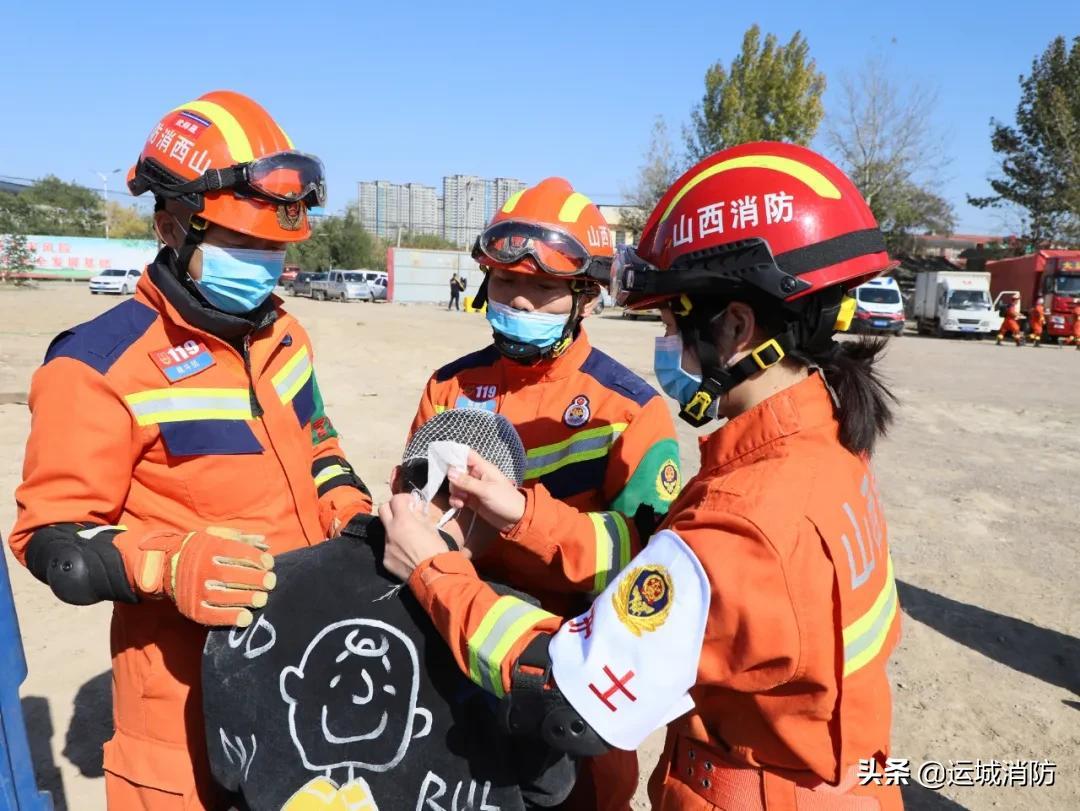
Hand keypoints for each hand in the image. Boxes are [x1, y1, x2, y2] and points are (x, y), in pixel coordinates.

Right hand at [131, 527, 275, 626]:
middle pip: (231, 575)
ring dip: (246, 598)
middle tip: (271, 581)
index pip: (236, 552)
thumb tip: (263, 540)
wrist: (165, 567)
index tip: (269, 563)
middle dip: (255, 578)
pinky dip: (230, 617)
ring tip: (262, 599)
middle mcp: (200, 569)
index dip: (256, 558)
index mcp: (207, 548)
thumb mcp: (214, 537)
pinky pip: (212, 615)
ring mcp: (195, 590)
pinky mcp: (192, 609)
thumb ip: (239, 538)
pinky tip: (246, 618)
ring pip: (223, 595)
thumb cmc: (199, 549)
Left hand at [379, 493, 456, 580]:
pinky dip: (396, 547)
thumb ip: (420, 515)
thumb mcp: (432, 528)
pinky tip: (406, 554)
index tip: (411, 503)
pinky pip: (388, 548)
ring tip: (408, 539)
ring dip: (395, 530)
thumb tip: (415, 506)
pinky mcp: (385, 559)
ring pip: (386, 531)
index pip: (395, 499)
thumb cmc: (436, 549)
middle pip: (382, 509)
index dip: (404, 498)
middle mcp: (391, 531)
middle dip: (392, 508)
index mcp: (403, 520)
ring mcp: (386, 546)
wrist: (433, 575)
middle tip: (403, 514)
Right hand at [446, 450, 526, 532]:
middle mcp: (477, 475)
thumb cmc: (505, 500)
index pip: (466, 455)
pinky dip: (456, 500)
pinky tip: (460, 506)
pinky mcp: (472, 500)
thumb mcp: (486, 490)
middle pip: (457, 471)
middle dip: (453, 480)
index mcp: (483, 468)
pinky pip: (459, 496)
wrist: (516, 519)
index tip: (441, 458)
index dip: (454, 454)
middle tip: (457, 490)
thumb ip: (467, 482)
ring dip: (455, 492)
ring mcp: (474, 488)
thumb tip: (449, 472)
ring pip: (456, 485)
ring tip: (460, 501)